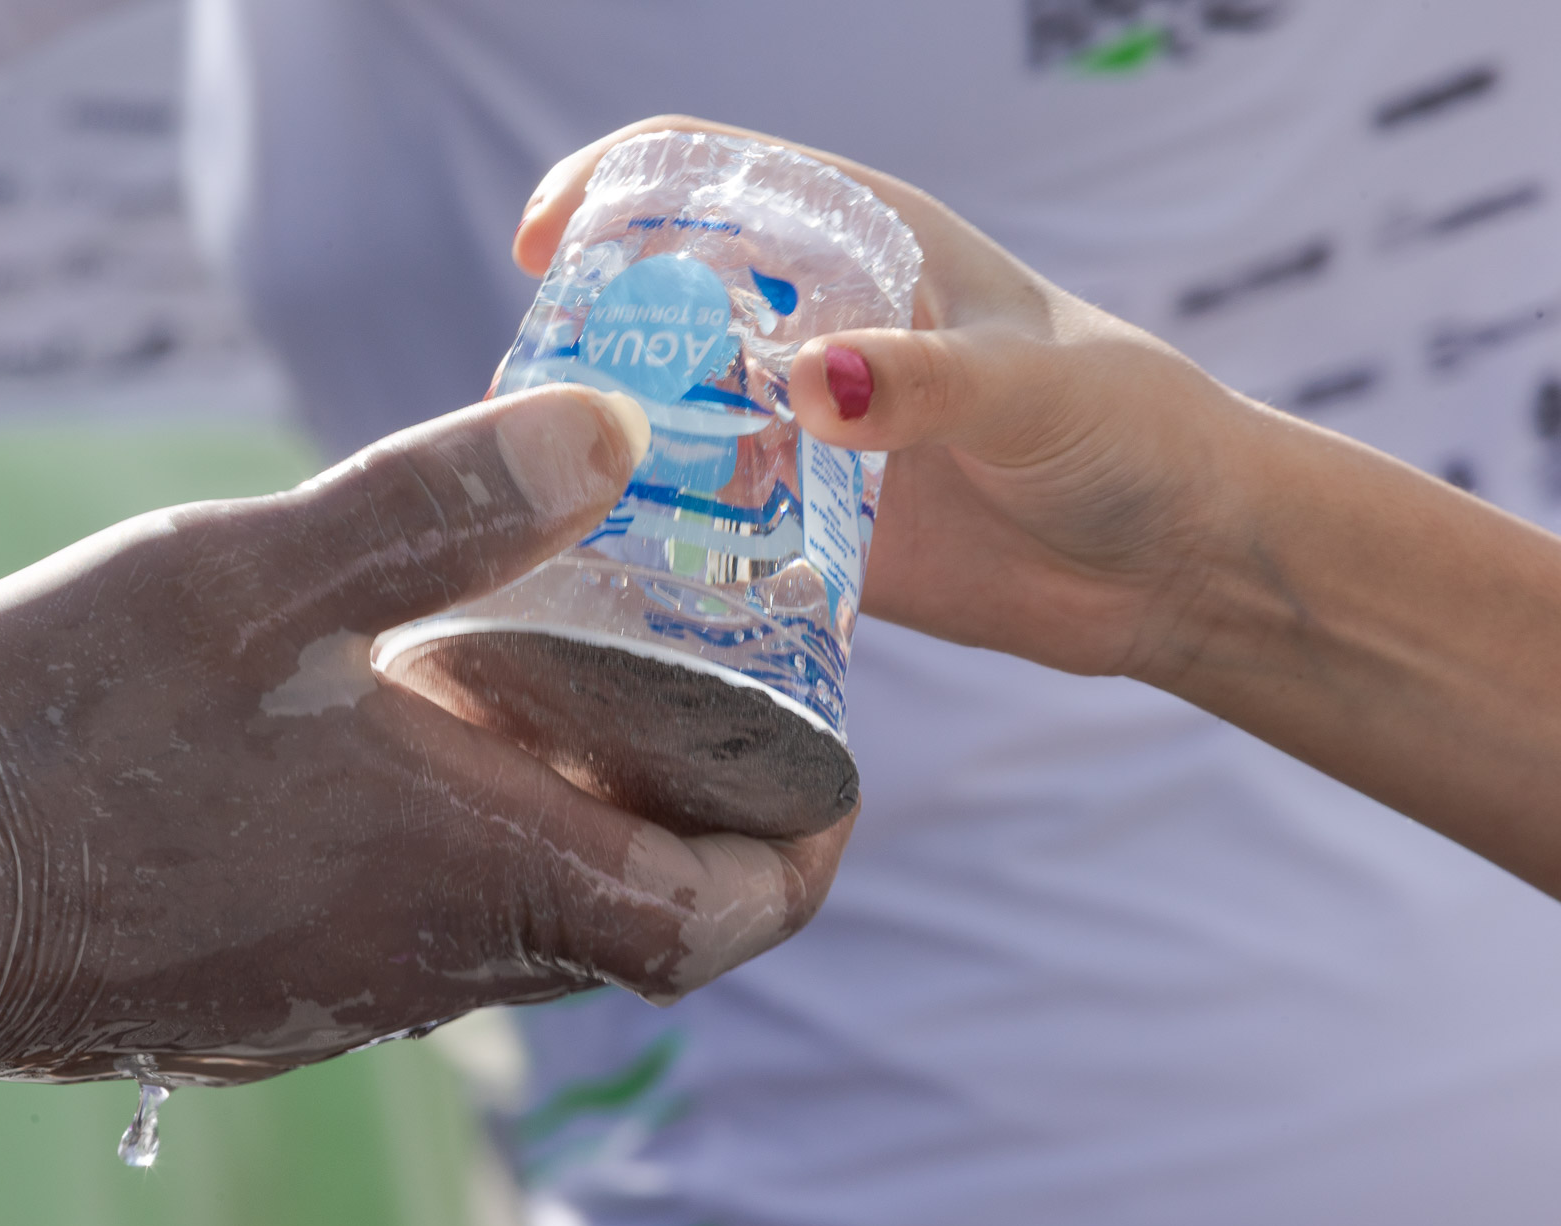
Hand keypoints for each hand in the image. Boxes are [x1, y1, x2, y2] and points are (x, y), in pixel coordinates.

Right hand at [0, 385, 853, 1083]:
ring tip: (568, 684)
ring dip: (583, 816)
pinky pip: (438, 919)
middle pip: (642, 917)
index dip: (802, 857)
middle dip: (703, 815)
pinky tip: (415, 731)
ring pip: (538, 916)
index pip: (714, 920)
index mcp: (475, 871)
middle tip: (708, 690)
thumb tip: (610, 433)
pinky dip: (480, 838)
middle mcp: (439, 954)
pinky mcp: (286, 979)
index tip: (833, 774)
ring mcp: (360, 982)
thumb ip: (435, 504)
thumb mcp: (255, 580)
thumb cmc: (76, 742)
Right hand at [516, 116, 1255, 683]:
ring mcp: (804, 429)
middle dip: (591, 332)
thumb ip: (930, 380)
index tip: (541, 243)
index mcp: (863, 245)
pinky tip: (628, 558)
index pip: (709, 172)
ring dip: (613, 440)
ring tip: (569, 487)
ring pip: (670, 411)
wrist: (1175, 561)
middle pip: (662, 297)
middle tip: (542, 400)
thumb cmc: (1129, 432)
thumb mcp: (1036, 385)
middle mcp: (817, 327)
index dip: (612, 185)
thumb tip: (812, 384)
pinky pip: (707, 519)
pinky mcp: (808, 524)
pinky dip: (660, 532)